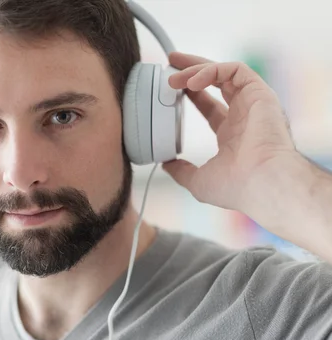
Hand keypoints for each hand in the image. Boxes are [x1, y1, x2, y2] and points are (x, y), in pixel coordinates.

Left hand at [164, 52, 301, 213]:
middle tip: (170, 62)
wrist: (263, 183)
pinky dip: (212, 70)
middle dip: (192, 69)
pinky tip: (192, 82)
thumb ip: (182, 171)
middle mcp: (244, 115)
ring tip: (174, 77)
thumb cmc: (238, 187)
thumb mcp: (199, 181)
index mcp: (232, 134)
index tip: (171, 85)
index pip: (209, 106)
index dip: (191, 93)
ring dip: (196, 69)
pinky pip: (235, 70)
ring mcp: (253, 103)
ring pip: (224, 72)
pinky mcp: (259, 93)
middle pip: (217, 82)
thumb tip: (166, 164)